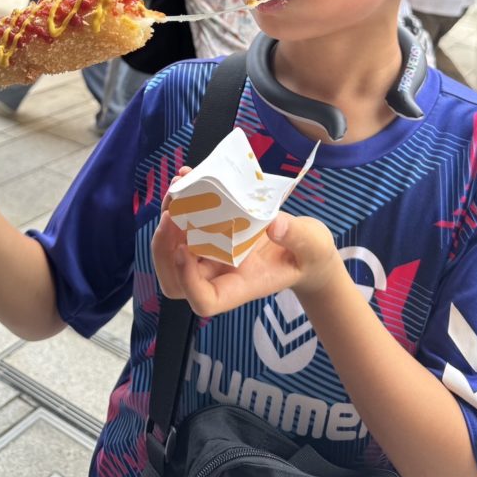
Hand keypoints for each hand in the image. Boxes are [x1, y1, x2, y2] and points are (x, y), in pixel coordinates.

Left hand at [152, 178, 337, 316]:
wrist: (305, 248)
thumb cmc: (308, 254)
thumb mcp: (312, 246)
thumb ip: (296, 237)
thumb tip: (274, 225)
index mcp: (242, 286)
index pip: (204, 300)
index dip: (187, 281)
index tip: (185, 250)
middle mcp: (220, 274)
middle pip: (175, 279)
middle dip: (164, 248)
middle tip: (171, 213)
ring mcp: (213, 255)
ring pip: (173, 250)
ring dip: (167, 222)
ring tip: (176, 189)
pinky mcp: (213, 234)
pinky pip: (185, 225)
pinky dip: (180, 203)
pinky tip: (188, 176)